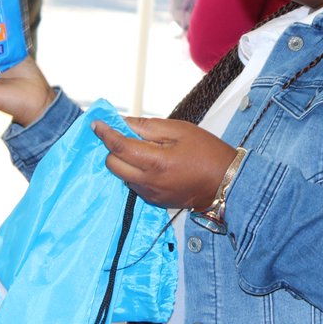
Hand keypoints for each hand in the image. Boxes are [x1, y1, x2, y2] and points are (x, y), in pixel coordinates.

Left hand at [94, 117, 238, 209]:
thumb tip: (124, 122)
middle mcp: (148, 182)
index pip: (118, 146)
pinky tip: (151, 164)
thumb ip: (148, 127)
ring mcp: (149, 194)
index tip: (96, 123)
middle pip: (112, 165)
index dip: (105, 133)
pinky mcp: (153, 201)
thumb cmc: (207, 152)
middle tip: (125, 136)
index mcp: (155, 162)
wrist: (226, 183)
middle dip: (113, 149)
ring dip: (124, 161)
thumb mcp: (180, 130)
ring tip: (143, 150)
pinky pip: (133, 185)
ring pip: (122, 176)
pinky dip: (134, 172)